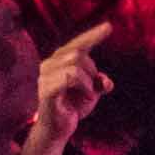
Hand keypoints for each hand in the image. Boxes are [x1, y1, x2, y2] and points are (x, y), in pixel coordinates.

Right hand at [27, 23, 113, 154]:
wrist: (59, 129)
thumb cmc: (73, 106)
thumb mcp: (92, 91)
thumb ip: (100, 82)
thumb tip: (106, 82)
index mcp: (60, 60)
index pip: (78, 43)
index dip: (93, 35)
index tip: (109, 26)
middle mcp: (49, 64)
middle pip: (79, 54)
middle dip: (92, 72)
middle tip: (91, 90)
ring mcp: (45, 76)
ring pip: (76, 66)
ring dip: (88, 82)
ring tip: (86, 96)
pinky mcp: (46, 89)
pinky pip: (69, 78)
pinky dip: (84, 87)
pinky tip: (86, 98)